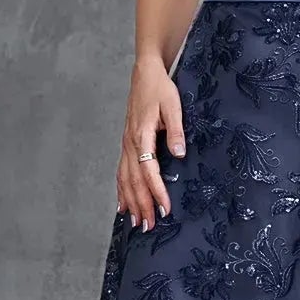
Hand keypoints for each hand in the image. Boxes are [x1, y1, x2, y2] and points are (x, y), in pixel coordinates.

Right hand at [116, 58, 186, 229]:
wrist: (145, 74)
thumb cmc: (159, 88)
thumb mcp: (173, 105)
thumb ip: (175, 130)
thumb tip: (179, 153)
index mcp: (141, 135)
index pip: (148, 170)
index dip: (156, 190)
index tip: (165, 208)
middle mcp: (130, 143)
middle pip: (134, 181)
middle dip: (142, 205)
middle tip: (150, 226)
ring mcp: (126, 145)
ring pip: (125, 180)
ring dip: (131, 202)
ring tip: (137, 223)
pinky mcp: (126, 144)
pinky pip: (121, 173)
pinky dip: (121, 191)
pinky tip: (123, 207)